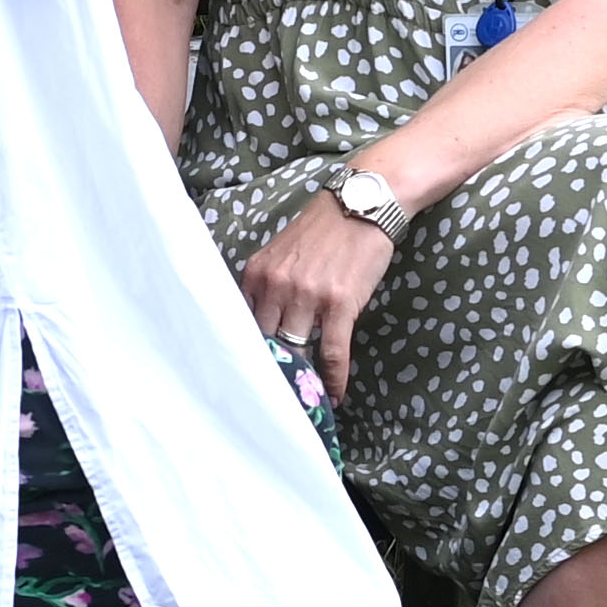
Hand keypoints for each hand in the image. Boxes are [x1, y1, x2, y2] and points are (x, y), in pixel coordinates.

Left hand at [236, 191, 397, 396]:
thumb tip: (261, 327)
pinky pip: (332, 353)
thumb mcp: (281, 252)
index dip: (247, 354)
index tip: (248, 379)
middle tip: (272, 400)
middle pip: (265, 343)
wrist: (363, 203)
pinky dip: (334, 379)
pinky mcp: (339, 304)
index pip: (242, 324)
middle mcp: (276, 285)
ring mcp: (307, 296)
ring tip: (304, 403)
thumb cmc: (324, 228)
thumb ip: (266, 285)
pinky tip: (335, 396)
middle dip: (270, 372)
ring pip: (296, 351)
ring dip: (301, 380)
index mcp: (257, 273)